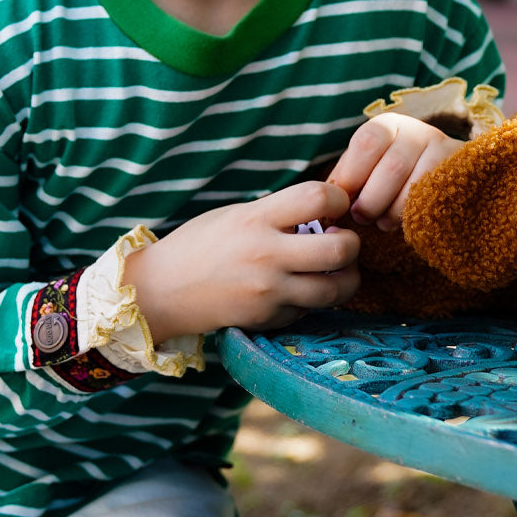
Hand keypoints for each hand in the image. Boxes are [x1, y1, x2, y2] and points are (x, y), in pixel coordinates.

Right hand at [126, 181, 360, 342]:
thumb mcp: (236, 215)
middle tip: (343, 240)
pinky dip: (314, 299)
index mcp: (256, 219)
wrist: (163, 290)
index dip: (338, 197)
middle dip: (353, 243)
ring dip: (346, 277)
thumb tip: (326, 211)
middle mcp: (266, 255)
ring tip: (335, 269)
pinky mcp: (269, 319)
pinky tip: (300, 288)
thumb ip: (279, 213)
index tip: (334, 204)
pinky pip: (310, 309)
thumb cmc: (200, 245)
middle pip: (340, 249)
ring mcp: (269, 291)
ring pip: (337, 288)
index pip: (317, 197)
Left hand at [328, 115, 462, 231]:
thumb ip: (346, 179)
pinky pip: (438, 198)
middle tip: (361, 217)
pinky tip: (406, 223)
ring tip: (381, 223)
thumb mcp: (366, 169)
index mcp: (387, 125)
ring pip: (416, 184)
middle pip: (393, 166)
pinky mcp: (461, 173)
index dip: (352, 175)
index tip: (342, 201)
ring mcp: (444, 150)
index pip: (367, 142)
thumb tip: (327, 200)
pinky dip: (417, 215)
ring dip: (393, 211)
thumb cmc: (389, 176)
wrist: (442, 177)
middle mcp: (417, 130)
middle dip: (372, 199)